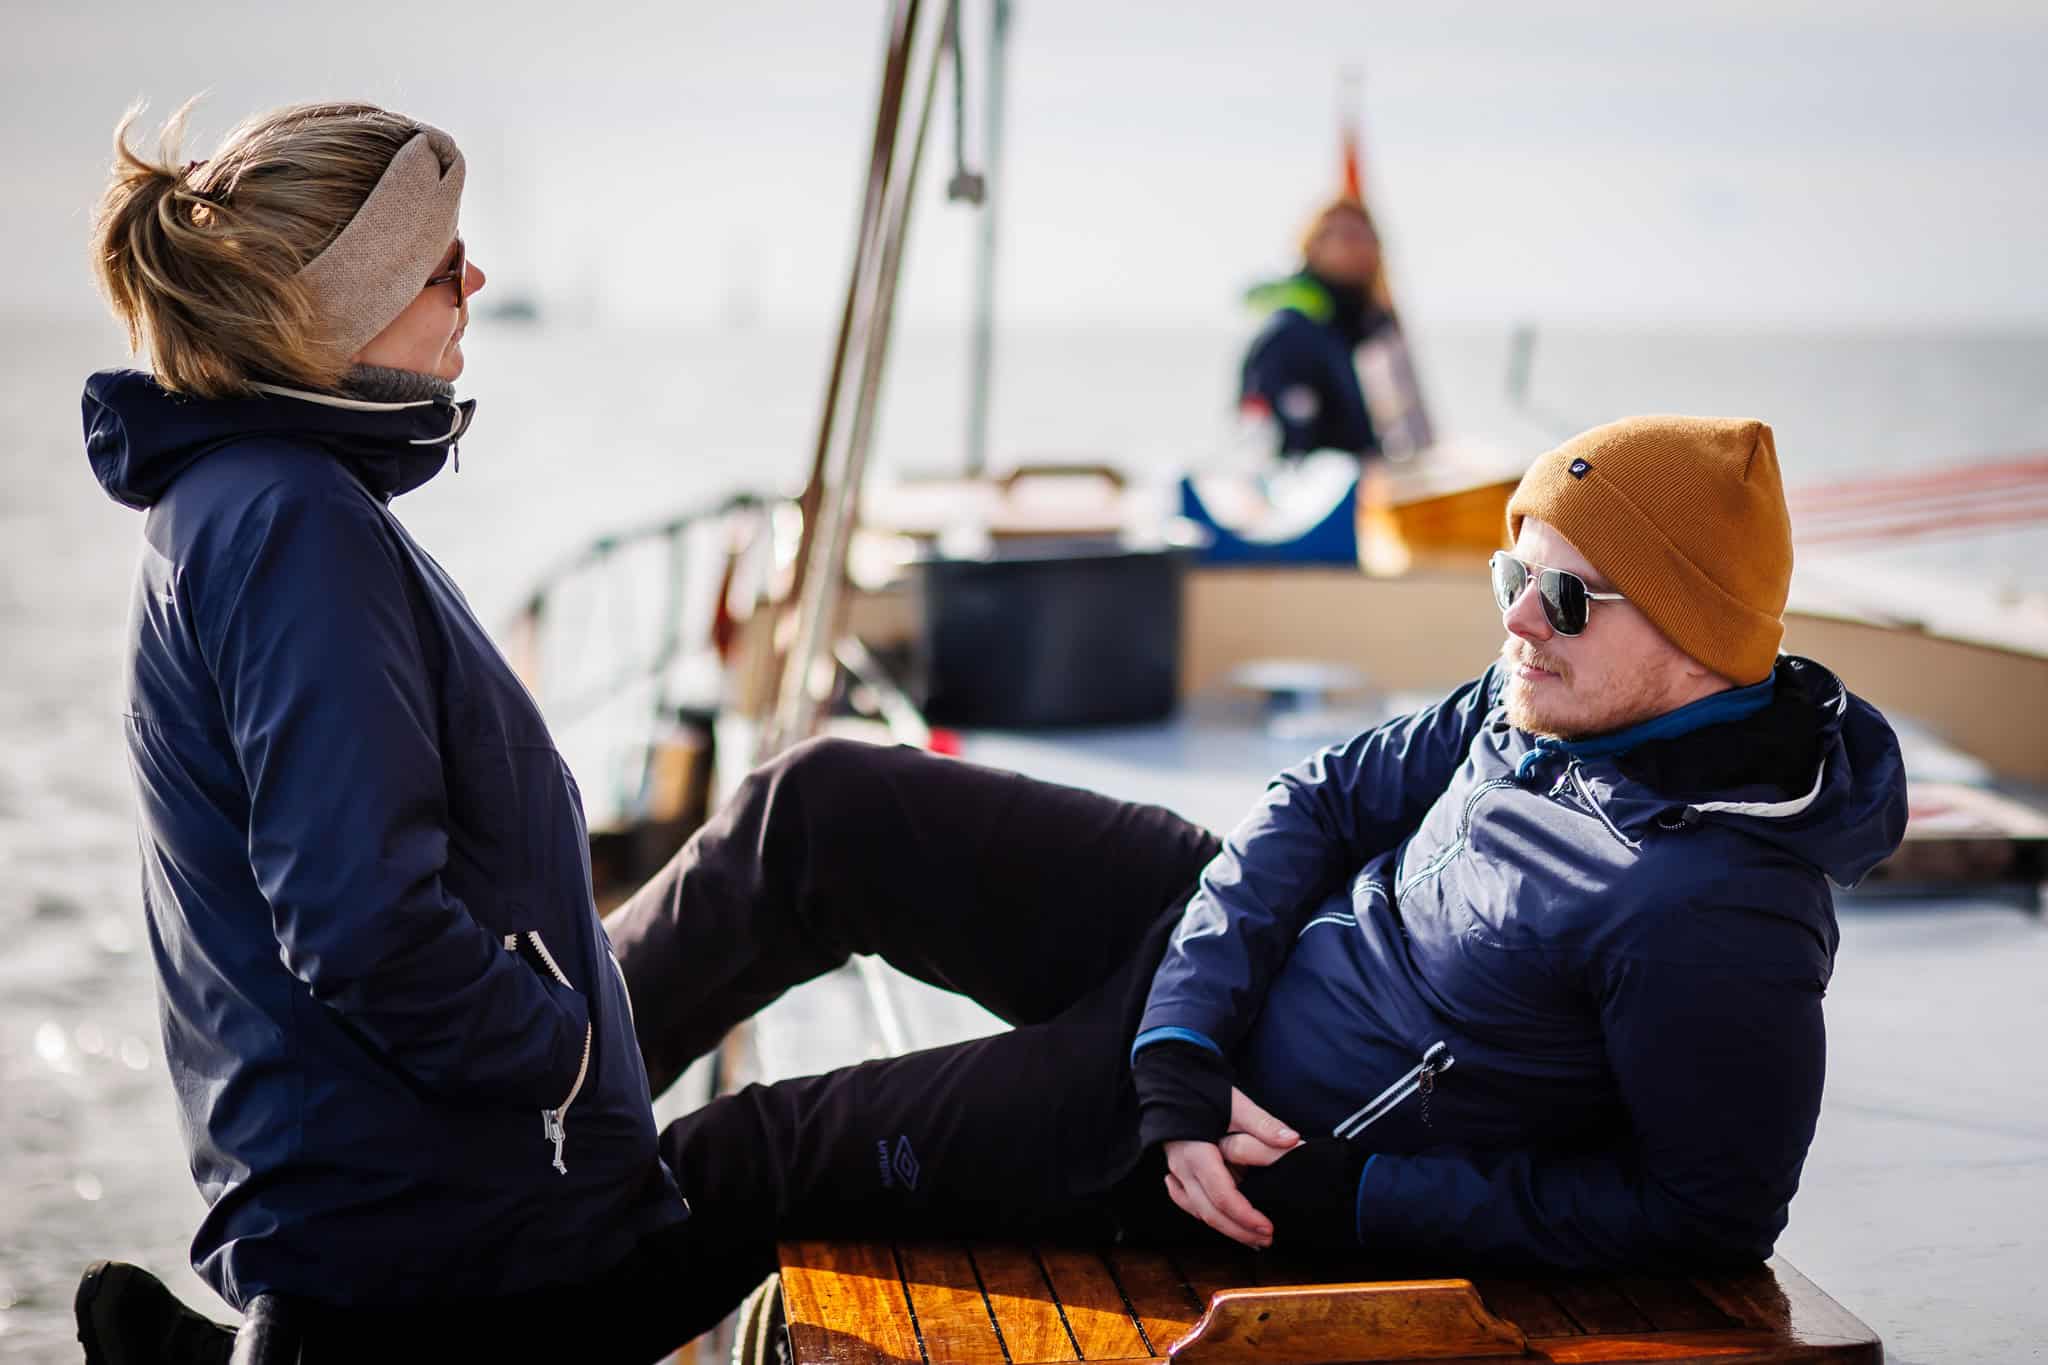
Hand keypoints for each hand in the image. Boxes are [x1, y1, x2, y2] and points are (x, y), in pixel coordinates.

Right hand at [1162, 1088, 1300, 1247]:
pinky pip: (1188, 1202)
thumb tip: (1293, 1140)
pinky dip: (1206, 1216)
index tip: (1267, 1226)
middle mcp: (1183, 1168)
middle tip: (1266, 1238)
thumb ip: (1264, 1124)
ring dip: (1225, 1228)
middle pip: (1209, 1213)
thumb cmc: (1203, 1091)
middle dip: (1238, 1231)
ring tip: (1253, 1238)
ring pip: (1198, 1212)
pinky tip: (1222, 1223)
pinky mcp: (1178, 1172)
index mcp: (1197, 1153)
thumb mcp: (1236, 1105)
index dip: (1245, 1216)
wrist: (1172, 1080)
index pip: (1222, 1195)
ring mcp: (1177, 1172)